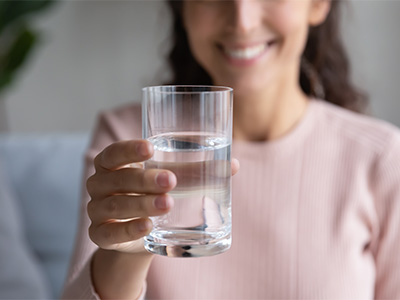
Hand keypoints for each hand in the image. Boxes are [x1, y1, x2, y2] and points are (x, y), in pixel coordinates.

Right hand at [86, 139, 239, 253]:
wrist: (139, 232)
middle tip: (170, 181)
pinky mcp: (100, 235)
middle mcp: (99, 185)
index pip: (113, 153)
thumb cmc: (153, 195)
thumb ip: (194, 171)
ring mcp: (97, 211)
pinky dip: (128, 230)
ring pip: (114, 206)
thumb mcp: (169, 181)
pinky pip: (108, 234)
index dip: (128, 150)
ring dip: (140, 204)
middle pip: (116, 179)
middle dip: (143, 179)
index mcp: (111, 165)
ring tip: (167, 204)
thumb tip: (233, 165)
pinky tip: (147, 226)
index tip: (151, 147)